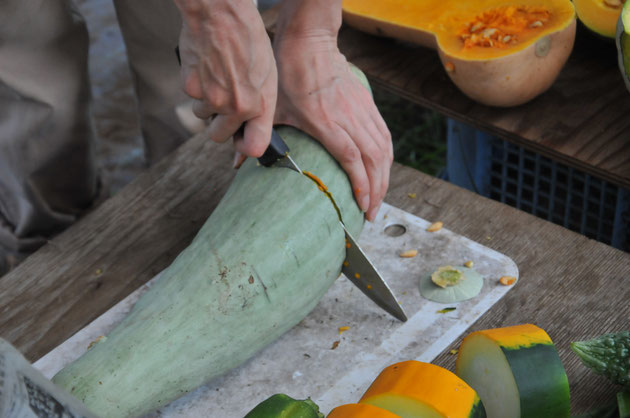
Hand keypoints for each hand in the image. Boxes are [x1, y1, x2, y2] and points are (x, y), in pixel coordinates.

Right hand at [174, 0, 276, 157]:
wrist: (220, 14)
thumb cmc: (248, 41)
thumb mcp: (266, 76)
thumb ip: (259, 105)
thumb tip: (250, 128)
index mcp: (258, 104)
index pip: (253, 147)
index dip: (246, 148)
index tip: (242, 142)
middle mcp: (234, 106)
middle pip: (219, 136)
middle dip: (220, 125)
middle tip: (225, 105)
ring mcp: (210, 98)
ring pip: (204, 116)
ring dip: (208, 103)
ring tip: (219, 76)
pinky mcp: (190, 86)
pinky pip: (192, 97)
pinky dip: (197, 86)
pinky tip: (207, 66)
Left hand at [273, 35, 392, 220]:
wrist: (309, 43)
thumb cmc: (288, 76)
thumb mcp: (271, 108)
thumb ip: (258, 136)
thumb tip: (238, 161)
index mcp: (325, 121)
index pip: (350, 157)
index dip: (360, 184)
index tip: (362, 205)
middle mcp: (348, 117)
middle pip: (372, 159)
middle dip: (376, 190)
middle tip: (371, 214)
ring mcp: (361, 110)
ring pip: (382, 148)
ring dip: (384, 176)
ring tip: (379, 198)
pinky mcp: (367, 103)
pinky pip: (384, 134)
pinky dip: (386, 156)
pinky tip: (384, 169)